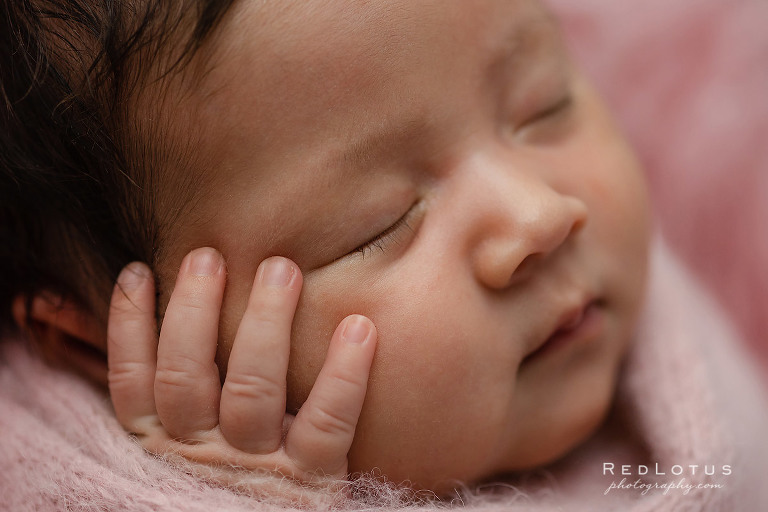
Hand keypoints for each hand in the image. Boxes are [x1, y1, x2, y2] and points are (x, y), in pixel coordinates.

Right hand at [106, 247, 376, 487]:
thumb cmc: (232, 484)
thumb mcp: (189, 451)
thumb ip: (180, 402)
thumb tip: (166, 320)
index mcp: (164, 446)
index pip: (133, 382)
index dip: (129, 325)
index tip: (138, 270)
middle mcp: (202, 455)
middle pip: (187, 375)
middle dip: (194, 308)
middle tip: (208, 255)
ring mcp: (259, 466)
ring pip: (253, 389)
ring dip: (265, 323)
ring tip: (281, 269)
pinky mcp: (313, 479)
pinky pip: (328, 423)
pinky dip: (345, 374)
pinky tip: (358, 327)